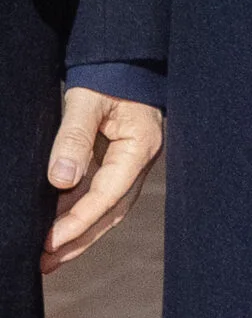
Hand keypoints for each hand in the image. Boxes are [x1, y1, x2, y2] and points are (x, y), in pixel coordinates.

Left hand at [42, 90, 163, 271]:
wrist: (124, 55)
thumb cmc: (109, 72)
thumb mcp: (87, 100)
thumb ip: (74, 138)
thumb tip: (61, 181)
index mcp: (140, 146)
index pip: (108, 195)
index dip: (78, 222)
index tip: (49, 242)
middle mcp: (140, 160)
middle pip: (111, 211)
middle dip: (79, 239)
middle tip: (44, 262)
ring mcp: (132, 161)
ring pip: (107, 207)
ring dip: (79, 231)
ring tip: (47, 255)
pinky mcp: (119, 159)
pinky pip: (100, 192)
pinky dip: (79, 211)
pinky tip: (57, 223)